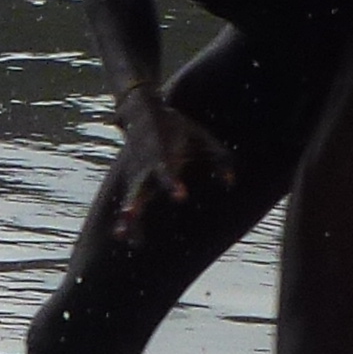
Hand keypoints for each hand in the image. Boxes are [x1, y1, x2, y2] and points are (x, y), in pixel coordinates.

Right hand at [108, 90, 233, 240]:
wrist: (144, 114)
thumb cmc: (180, 128)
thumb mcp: (203, 137)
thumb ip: (219, 159)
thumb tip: (230, 183)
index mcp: (162, 152)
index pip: (166, 169)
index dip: (172, 183)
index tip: (180, 197)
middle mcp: (145, 165)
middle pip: (139, 185)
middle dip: (135, 202)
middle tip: (130, 215)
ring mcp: (136, 173)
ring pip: (130, 197)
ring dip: (127, 217)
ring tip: (122, 236)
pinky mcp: (133, 180)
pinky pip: (130, 201)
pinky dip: (129, 220)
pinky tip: (129, 239)